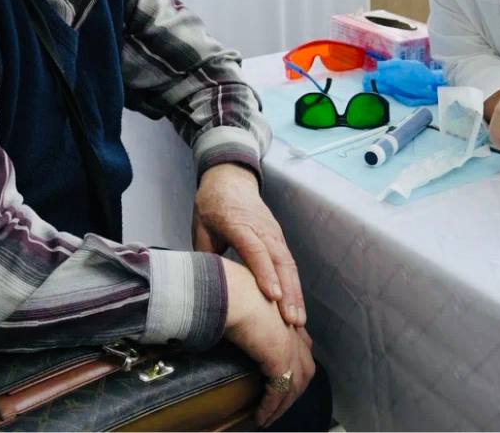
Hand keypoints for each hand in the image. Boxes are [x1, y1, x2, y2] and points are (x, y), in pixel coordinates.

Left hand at [193, 164, 305, 327]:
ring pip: (289, 265)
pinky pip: (289, 264)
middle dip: (288, 292)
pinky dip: (295, 286)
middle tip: (292, 321)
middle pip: (280, 261)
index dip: (265, 273)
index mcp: (239, 224)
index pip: (256, 250)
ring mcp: (274, 234)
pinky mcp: (279, 239)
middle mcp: (263, 230)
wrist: (230, 179)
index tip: (273, 296)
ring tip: (298, 321)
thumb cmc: (212, 205)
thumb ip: (206, 257)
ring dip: (295, 293)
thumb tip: (205, 287)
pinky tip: (296, 307)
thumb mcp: (201, 227)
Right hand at [223, 260, 315, 427]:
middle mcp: (295, 332)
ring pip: (295, 385)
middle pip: (306, 369)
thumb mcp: (244, 301)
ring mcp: (290, 346)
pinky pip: (279, 392)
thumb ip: (245, 314)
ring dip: (283, 406)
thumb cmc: (232, 290)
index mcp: (288, 314)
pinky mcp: (280, 360)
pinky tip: (261, 418)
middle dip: (295, 390)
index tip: (286, 378)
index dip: (297, 364)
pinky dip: (271, 408)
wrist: (233, 291)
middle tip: (280, 405)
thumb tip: (230, 321)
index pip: (303, 345)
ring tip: (269, 418)